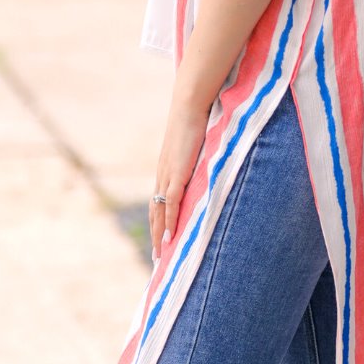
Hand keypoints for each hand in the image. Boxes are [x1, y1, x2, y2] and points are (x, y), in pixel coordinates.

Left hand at [149, 93, 212, 262]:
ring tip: (161, 255)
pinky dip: (170, 221)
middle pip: (155, 212)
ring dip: (160, 235)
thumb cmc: (195, 119)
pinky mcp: (177, 173)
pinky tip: (170, 237)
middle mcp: (163, 175)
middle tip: (158, 258)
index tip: (160, 240)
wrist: (189, 105)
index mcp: (166, 169)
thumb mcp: (195, 144)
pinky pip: (172, 203)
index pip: (159, 202)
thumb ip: (198, 156)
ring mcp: (168, 175)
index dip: (158, 222)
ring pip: (160, 212)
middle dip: (156, 235)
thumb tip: (208, 161)